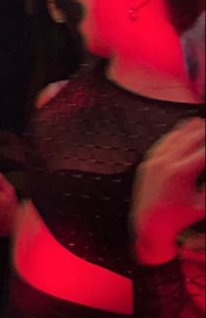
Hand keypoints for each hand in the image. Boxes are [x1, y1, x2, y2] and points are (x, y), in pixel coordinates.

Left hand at [132, 119, 205, 264]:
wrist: (149, 224)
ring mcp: (155, 160)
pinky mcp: (147, 162)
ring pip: (175, 138)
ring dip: (188, 129)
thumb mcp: (200, 206)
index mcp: (181, 173)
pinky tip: (180, 131)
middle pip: (190, 140)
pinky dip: (173, 135)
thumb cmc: (178, 217)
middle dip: (203, 132)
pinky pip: (162, 144)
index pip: (203, 153)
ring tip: (199, 123)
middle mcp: (166, 162)